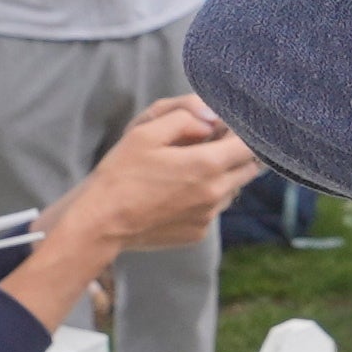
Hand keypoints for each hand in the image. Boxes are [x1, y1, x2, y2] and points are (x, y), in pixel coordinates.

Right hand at [63, 96, 255, 254]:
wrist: (100, 224)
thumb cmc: (120, 174)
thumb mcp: (145, 132)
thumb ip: (185, 117)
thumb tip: (212, 119)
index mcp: (206, 165)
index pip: (250, 146)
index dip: (244, 133)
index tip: (228, 127)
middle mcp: (215, 194)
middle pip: (250, 169)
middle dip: (239, 154)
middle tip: (213, 144)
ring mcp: (208, 217)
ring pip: (233, 190)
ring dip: (223, 177)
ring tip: (190, 169)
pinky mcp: (198, 233)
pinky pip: (213, 210)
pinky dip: (206, 199)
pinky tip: (178, 193)